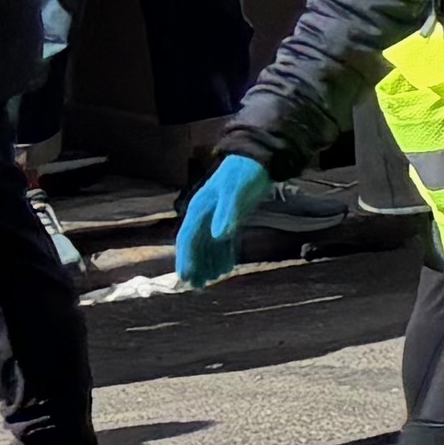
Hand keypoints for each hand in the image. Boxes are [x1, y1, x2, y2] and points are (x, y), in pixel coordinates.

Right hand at [174, 153, 273, 285]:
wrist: (258, 159)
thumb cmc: (245, 174)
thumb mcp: (237, 193)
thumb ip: (228, 213)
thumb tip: (219, 236)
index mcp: (199, 208)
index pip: (188, 237)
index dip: (186, 258)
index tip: (185, 277)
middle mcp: (204, 214)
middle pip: (196, 244)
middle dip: (195, 264)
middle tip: (196, 286)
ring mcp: (217, 216)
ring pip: (209, 244)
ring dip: (208, 262)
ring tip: (211, 281)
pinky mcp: (231, 218)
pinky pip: (223, 240)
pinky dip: (224, 254)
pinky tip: (228, 267)